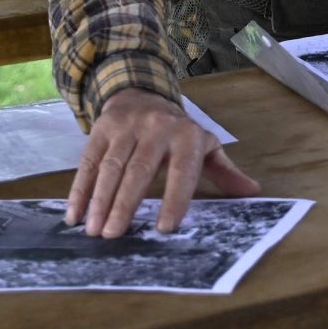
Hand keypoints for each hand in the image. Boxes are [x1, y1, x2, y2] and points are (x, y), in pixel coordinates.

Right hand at [66, 89, 259, 237]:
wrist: (141, 93)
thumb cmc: (177, 132)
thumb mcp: (204, 146)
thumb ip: (224, 171)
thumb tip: (254, 193)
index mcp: (187, 135)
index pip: (183, 170)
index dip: (176, 198)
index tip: (165, 228)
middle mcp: (157, 127)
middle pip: (140, 169)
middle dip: (126, 203)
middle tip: (114, 235)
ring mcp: (126, 127)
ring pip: (111, 166)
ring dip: (100, 200)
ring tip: (93, 230)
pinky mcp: (100, 129)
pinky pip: (87, 162)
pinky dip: (79, 190)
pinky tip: (74, 215)